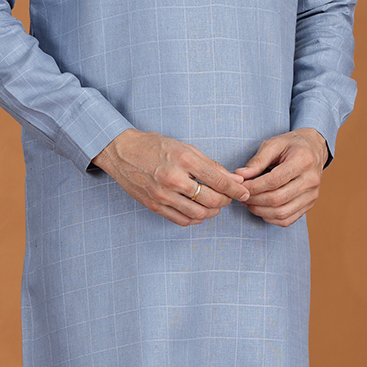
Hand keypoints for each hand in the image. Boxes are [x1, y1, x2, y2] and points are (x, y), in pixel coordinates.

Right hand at [93, 129, 249, 226]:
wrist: (121, 151)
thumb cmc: (154, 146)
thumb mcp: (184, 147)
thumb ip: (210, 165)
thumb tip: (234, 180)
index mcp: (184, 159)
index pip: (219, 181)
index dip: (236, 190)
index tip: (245, 193)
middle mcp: (174, 178)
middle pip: (211, 200)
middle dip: (225, 202)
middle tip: (227, 198)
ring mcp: (162, 194)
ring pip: (198, 214)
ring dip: (211, 212)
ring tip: (213, 205)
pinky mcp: (154, 205)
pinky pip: (181, 220)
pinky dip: (195, 219)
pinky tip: (197, 211)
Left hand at [235, 128, 327, 226]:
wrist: (314, 148)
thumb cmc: (292, 145)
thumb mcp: (273, 144)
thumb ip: (257, 161)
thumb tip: (240, 175)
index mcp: (303, 160)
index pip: (274, 181)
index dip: (253, 186)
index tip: (240, 186)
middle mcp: (311, 180)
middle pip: (277, 199)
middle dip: (254, 199)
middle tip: (241, 195)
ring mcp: (312, 194)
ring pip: (282, 213)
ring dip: (260, 210)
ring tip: (248, 202)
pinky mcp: (309, 204)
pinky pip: (287, 219)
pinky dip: (270, 218)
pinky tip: (260, 208)